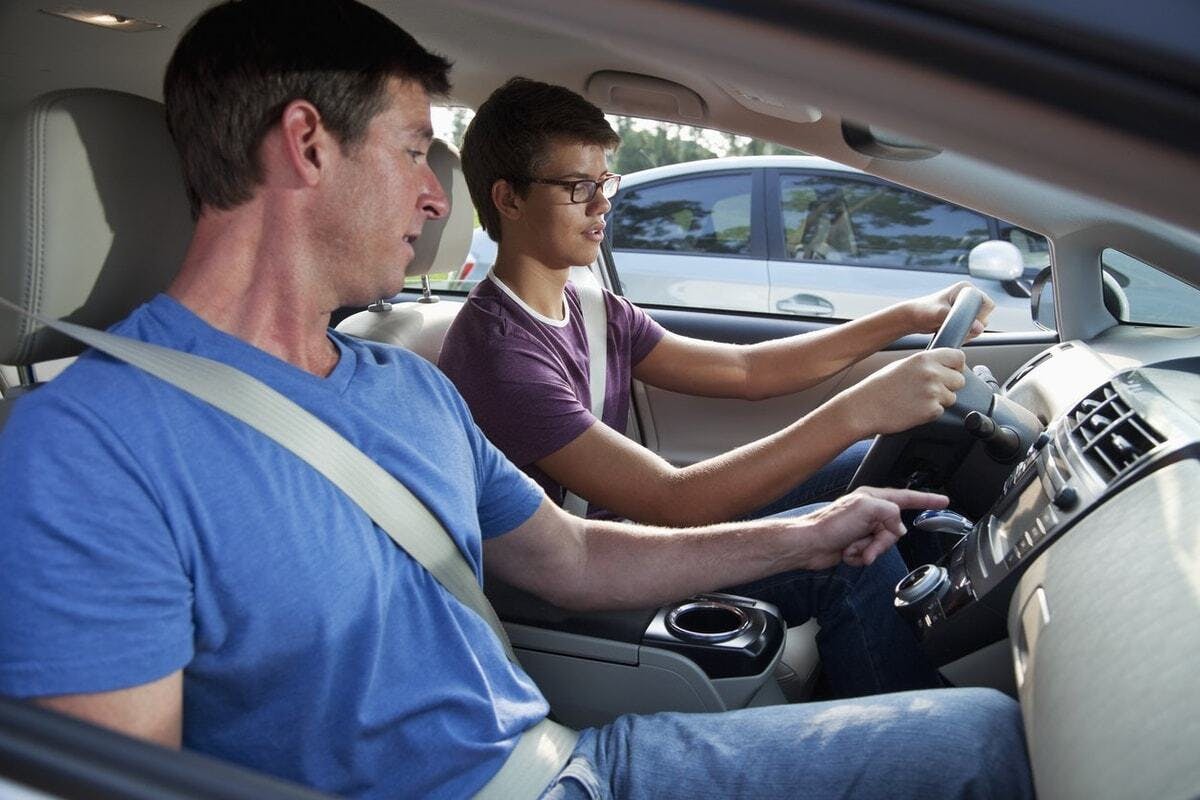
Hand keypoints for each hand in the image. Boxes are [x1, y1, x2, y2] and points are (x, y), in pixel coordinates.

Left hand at [799, 487, 948, 568]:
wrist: (809, 545)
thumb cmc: (830, 524)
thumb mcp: (866, 509)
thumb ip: (890, 512)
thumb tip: (898, 528)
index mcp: (873, 498)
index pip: (907, 497)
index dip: (927, 500)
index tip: (943, 501)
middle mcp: (869, 512)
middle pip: (894, 530)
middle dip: (881, 542)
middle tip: (867, 545)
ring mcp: (863, 529)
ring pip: (883, 545)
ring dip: (869, 551)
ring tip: (852, 548)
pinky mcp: (856, 544)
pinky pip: (870, 555)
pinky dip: (860, 557)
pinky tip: (847, 553)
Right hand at [835, 348, 966, 435]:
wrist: (864, 408)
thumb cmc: (879, 387)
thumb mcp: (903, 364)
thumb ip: (926, 363)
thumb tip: (944, 365)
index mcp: (924, 358)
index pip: (958, 356)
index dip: (956, 366)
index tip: (950, 371)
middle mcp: (931, 373)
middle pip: (959, 379)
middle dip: (949, 385)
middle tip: (931, 390)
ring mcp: (932, 392)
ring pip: (952, 397)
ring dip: (940, 400)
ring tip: (918, 400)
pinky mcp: (931, 410)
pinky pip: (941, 411)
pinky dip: (930, 412)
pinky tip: (914, 408)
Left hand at [903, 281, 994, 340]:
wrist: (911, 318)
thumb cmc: (922, 312)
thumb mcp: (939, 314)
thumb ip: (959, 320)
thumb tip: (979, 328)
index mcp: (965, 289)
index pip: (987, 303)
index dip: (982, 315)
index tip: (969, 323)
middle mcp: (967, 296)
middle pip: (985, 315)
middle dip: (975, 325)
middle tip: (959, 330)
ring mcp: (965, 307)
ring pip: (979, 324)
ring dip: (970, 331)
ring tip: (953, 331)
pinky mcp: (961, 317)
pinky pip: (971, 328)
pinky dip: (966, 333)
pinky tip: (953, 334)